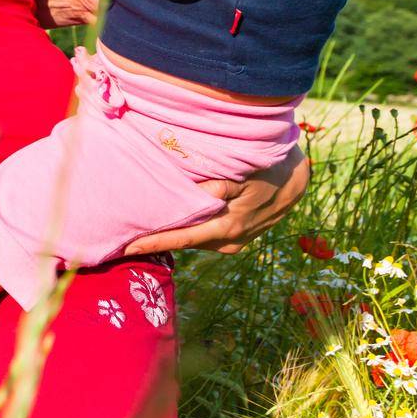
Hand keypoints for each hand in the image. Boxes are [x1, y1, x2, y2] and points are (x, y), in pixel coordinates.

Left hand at [124, 148, 310, 254]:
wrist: (295, 178)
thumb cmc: (266, 169)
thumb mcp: (242, 173)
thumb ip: (219, 186)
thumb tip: (199, 196)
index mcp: (227, 227)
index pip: (181, 238)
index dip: (152, 243)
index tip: (125, 248)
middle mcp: (228, 242)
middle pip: (184, 243)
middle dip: (155, 241)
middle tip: (121, 239)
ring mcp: (233, 242)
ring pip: (193, 241)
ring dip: (172, 236)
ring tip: (138, 231)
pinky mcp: (235, 238)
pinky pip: (204, 237)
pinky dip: (188, 230)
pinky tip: (171, 223)